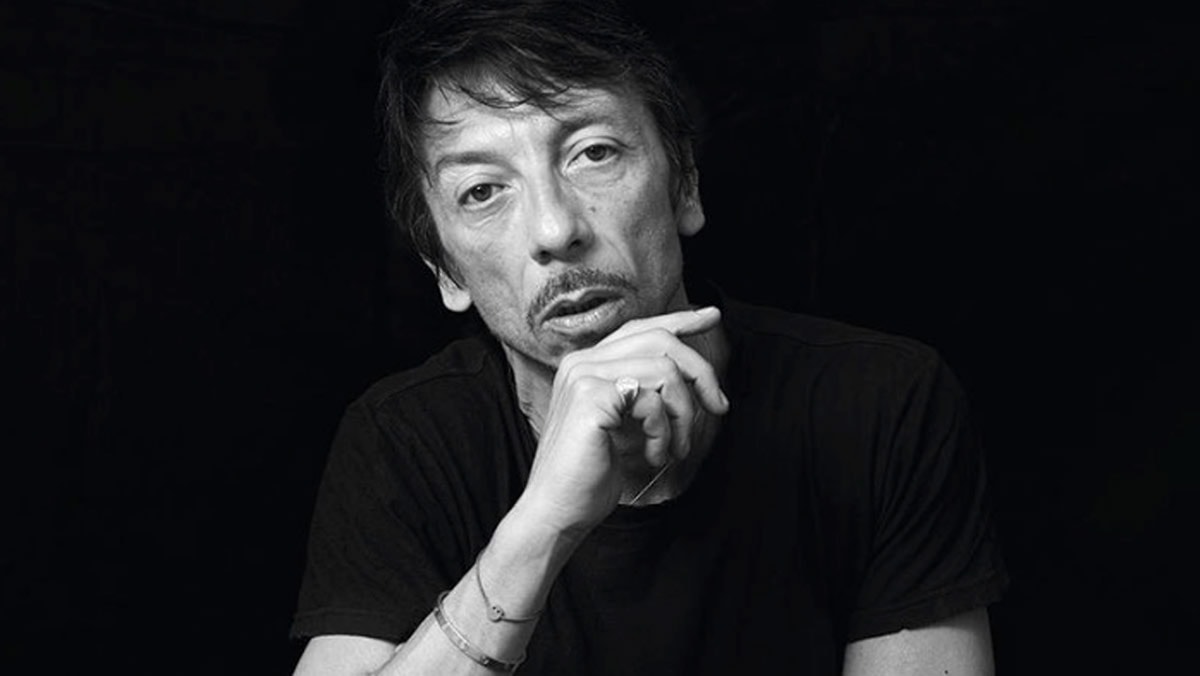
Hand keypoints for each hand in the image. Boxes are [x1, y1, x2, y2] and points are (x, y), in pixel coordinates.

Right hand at [515, 306, 729, 535]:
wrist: (557, 510)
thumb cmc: (590, 475)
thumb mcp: (625, 426)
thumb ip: (645, 396)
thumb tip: (691, 380)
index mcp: (587, 365)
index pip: (640, 329)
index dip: (680, 321)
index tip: (712, 317)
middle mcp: (582, 362)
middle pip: (660, 340)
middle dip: (700, 373)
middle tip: (719, 407)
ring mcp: (584, 376)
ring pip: (664, 370)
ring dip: (683, 415)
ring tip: (677, 448)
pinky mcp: (591, 398)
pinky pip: (652, 400)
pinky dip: (664, 431)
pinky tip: (654, 454)